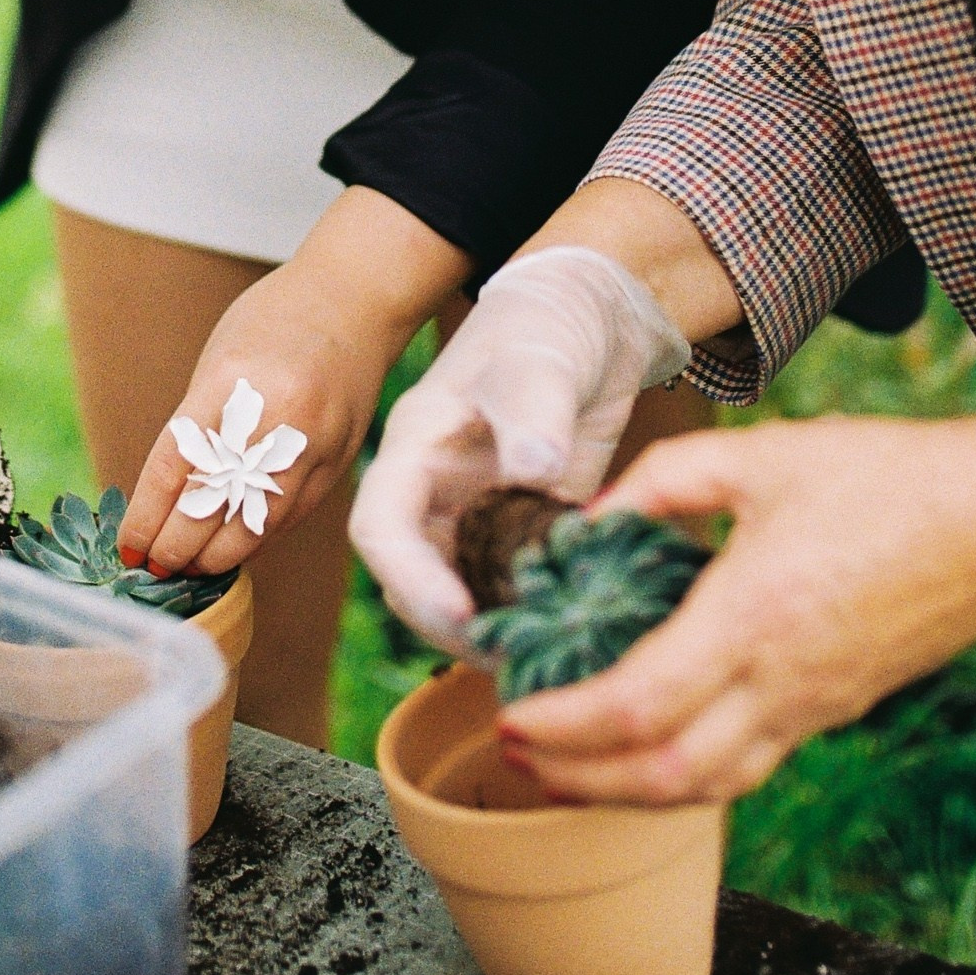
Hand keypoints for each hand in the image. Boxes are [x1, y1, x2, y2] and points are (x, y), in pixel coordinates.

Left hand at [118, 189, 470, 579]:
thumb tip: (169, 497)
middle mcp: (275, 418)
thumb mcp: (219, 360)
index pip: (176, 469)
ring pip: (256, 526)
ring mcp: (312, 443)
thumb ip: (199, 424)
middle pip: (214, 507)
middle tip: (153, 566)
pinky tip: (234, 546)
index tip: (130, 546)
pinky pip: (289, 515)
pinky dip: (257, 536)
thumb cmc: (275, 321)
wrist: (354, 300)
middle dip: (177, 548)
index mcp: (231, 383)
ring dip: (216, 556)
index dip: (148, 518)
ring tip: (189, 567)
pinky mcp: (338, 460)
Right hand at [347, 246, 691, 651]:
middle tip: (509, 655)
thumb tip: (534, 470)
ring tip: (542, 655)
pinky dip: (533, 615)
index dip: (412, 579)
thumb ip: (534, 413)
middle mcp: (436, 496)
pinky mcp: (525, 534)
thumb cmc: (544, 325)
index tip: (461, 613)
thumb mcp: (537, 361)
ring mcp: (479, 519)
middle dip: (450, 626)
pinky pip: (514, 590)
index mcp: (414, 452)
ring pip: (462, 596)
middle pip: (413, 583)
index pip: (383, 529)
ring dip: (492, 631)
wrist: (592, 319)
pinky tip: (574, 632)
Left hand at [496, 411, 975, 806]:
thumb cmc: (889, 476)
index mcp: (755, 617)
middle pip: (663, 775)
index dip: (566, 727)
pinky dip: (684, 775)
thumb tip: (590, 520)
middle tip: (521, 755)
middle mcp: (783, 682)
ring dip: (627, 792)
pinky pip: (748, 767)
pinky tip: (651, 747)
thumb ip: (665, 482)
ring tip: (569, 769)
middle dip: (580, 779)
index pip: (638, 706)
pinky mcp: (837, 710)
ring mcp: (815, 707)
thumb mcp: (764, 454)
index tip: (514, 715)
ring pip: (708, 787)